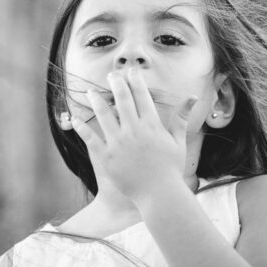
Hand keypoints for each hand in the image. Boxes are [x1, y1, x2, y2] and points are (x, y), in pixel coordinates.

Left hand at [71, 68, 196, 206]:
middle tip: (111, 74)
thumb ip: (181, 118)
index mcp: (151, 126)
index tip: (131, 71)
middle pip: (122, 100)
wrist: (159, 195)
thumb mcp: (178, 142)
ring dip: (97, 101)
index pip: (142, 96)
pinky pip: (91, 139)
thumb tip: (192, 97)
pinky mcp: (107, 157)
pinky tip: (75, 119)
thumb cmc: (170, 169)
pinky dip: (82, 128)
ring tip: (90, 92)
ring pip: (104, 115)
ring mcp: (119, 144)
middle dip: (116, 84)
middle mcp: (134, 131)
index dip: (136, 81)